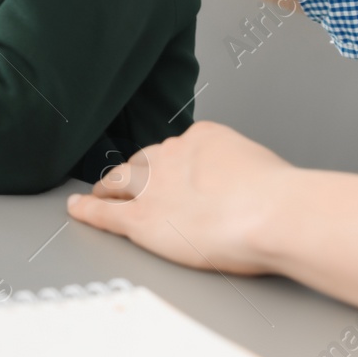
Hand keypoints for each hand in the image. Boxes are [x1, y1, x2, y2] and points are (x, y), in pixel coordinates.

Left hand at [65, 121, 293, 274]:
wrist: (270, 213)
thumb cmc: (279, 197)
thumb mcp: (264, 168)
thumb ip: (245, 175)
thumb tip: (249, 189)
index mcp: (203, 139)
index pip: (178, 150)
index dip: (171, 165)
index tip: (172, 174)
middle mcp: (172, 155)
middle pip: (143, 161)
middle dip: (135, 172)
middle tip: (127, 183)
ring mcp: (152, 185)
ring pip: (120, 181)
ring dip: (108, 187)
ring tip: (99, 194)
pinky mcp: (140, 217)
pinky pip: (104, 211)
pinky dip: (88, 209)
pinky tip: (77, 210)